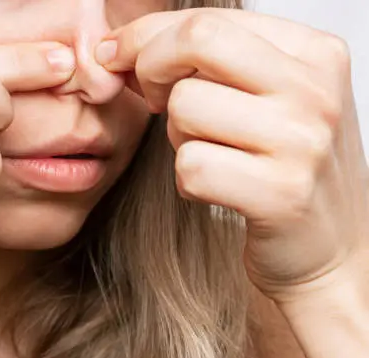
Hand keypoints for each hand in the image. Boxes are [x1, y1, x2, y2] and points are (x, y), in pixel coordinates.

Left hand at [96, 8, 368, 302]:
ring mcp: (302, 142)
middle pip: (196, 41)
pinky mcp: (281, 194)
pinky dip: (187, 181)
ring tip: (209, 152)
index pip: (208, 20)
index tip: (115, 54)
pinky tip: (217, 188)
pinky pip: (191, 166)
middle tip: (155, 100)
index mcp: (314, 53)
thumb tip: (118, 48)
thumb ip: (208, 62)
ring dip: (177, 136)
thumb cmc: (281, 167)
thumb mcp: (262, 98)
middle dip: (151, 68)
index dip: (145, 35)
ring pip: (185, 106)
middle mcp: (315, 89)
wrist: (328, 248)